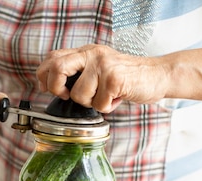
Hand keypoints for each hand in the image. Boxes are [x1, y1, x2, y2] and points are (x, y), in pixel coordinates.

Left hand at [36, 44, 168, 112]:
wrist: (157, 75)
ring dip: (90, 104)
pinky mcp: (114, 78)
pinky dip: (107, 108)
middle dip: (55, 88)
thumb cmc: (126, 78)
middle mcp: (92, 54)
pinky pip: (98, 104)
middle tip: (65, 96)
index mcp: (85, 52)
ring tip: (105, 97)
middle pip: (57, 67)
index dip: (44, 76)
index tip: (49, 90)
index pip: (52, 57)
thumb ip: (78, 73)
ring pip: (78, 94)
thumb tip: (52, 87)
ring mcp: (103, 65)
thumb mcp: (98, 69)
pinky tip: (117, 99)